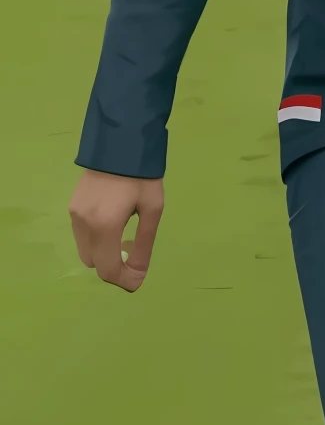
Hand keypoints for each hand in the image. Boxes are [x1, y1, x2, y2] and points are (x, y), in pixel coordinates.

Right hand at [69, 169, 163, 292]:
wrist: (120, 144)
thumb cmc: (143, 177)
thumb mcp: (153, 210)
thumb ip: (143, 244)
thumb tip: (138, 272)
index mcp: (104, 226)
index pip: (107, 268)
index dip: (123, 280)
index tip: (139, 279)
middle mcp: (83, 224)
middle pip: (94, 263)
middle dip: (113, 268)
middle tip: (134, 260)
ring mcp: (74, 215)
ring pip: (85, 251)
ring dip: (103, 255)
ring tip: (126, 242)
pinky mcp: (72, 208)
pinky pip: (81, 237)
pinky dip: (96, 242)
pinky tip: (114, 228)